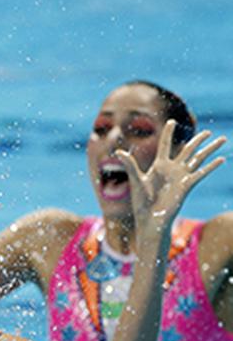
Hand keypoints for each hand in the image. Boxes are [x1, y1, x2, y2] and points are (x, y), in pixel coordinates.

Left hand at [115, 120, 225, 246]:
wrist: (150, 219)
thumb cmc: (141, 202)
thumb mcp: (136, 180)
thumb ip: (130, 165)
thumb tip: (118, 151)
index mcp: (159, 165)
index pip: (165, 145)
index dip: (168, 133)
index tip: (172, 121)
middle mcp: (172, 169)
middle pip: (188, 150)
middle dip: (198, 140)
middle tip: (208, 132)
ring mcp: (181, 176)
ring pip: (198, 158)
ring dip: (210, 149)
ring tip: (222, 139)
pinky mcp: (187, 185)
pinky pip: (201, 173)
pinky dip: (211, 166)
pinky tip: (221, 159)